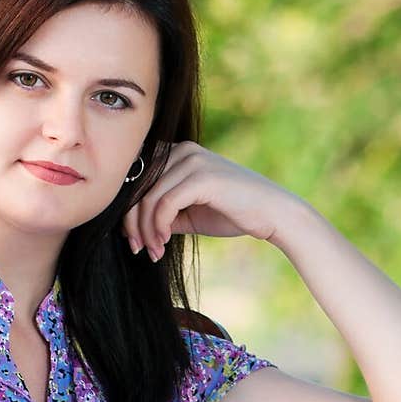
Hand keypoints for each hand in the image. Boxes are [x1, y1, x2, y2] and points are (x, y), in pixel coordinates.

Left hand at [123, 141, 312, 260]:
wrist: (272, 214)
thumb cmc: (233, 213)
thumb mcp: (189, 213)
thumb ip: (163, 213)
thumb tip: (130, 227)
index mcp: (178, 153)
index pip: (137, 178)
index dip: (128, 209)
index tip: (132, 239)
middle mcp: (182, 150)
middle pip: (138, 186)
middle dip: (132, 223)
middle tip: (138, 249)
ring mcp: (192, 160)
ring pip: (149, 197)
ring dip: (146, 230)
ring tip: (153, 251)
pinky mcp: (201, 177)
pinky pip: (165, 203)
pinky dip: (159, 226)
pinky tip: (164, 242)